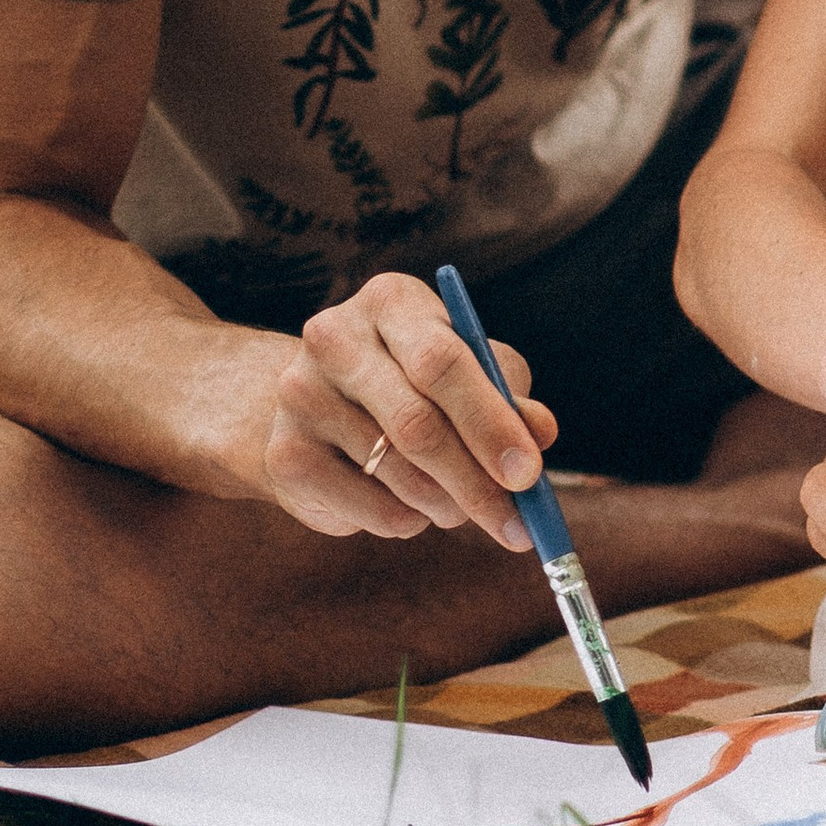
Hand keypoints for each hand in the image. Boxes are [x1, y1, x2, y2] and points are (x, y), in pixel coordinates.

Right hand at [264, 273, 557, 552]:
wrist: (316, 404)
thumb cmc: (414, 381)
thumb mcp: (468, 373)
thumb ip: (507, 397)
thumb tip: (540, 432)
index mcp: (391, 302)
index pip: (443, 360)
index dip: (489, 422)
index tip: (529, 473)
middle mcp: (335, 338)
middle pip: (416, 424)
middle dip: (476, 482)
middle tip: (517, 524)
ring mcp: (300, 396)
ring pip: (398, 475)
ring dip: (448, 505)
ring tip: (461, 504)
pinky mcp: (284, 455)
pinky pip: (369, 510)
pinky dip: (409, 520)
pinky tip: (410, 503)